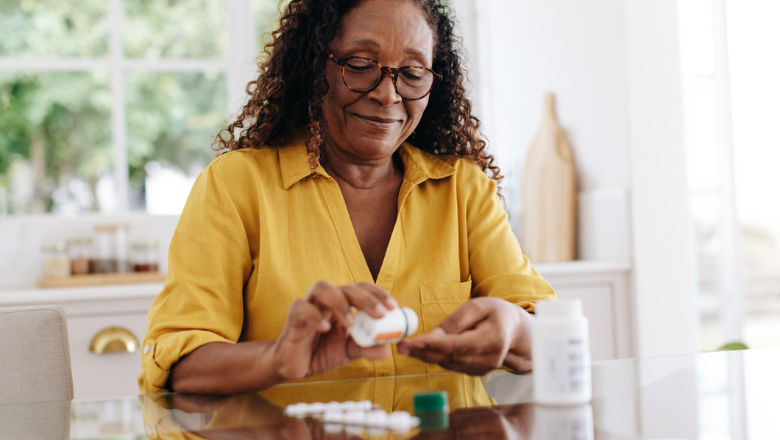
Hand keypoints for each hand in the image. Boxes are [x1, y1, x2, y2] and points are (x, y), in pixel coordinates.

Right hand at [272, 281, 398, 380]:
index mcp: (342, 304)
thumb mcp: (348, 352)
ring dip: (340, 302)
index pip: (361, 288)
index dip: (378, 294)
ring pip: (322, 288)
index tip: (393, 307)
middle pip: (346, 287)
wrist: (294, 367)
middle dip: (366, 298)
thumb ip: (366, 348)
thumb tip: (387, 350)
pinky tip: (325, 328)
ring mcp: (309, 307)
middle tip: (380, 314)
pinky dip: (315, 316)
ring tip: (350, 323)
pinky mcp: (294, 319)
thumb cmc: (320, 353)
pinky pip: (302, 308)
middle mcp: (326, 301)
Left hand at [397, 297, 532, 374]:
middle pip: (451, 358)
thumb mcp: (479, 306)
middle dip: (423, 352)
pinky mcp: (475, 372)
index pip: (460, 345)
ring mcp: (482, 369)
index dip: (436, 345)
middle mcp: (489, 359)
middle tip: (401, 346)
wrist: (515, 332)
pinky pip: (451, 364)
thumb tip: (432, 337)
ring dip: (425, 356)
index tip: (416, 342)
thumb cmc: (497, 314)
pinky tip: (421, 351)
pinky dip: (435, 358)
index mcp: (493, 339)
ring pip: (448, 363)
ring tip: (405, 347)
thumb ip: (456, 321)